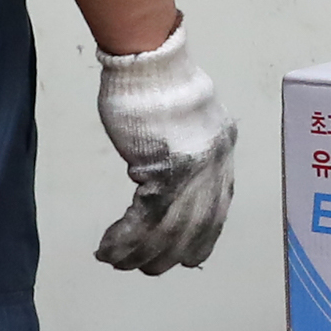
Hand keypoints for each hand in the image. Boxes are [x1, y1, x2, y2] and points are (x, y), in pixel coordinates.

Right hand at [92, 19, 233, 274]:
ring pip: (168, 230)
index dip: (201, 239)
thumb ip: (190, 150)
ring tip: (117, 262)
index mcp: (222, 154)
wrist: (150, 61)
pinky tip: (108, 248)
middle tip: (144, 268)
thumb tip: (176, 175)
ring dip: (139, 253)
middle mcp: (214, 167)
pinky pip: (144, 220)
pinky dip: (124, 239)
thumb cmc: (160, 82)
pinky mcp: (164, 171)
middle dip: (167, 255)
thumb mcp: (189, 119)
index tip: (187, 258)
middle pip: (193, 228)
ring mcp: (192, 171)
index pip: (218, 211)